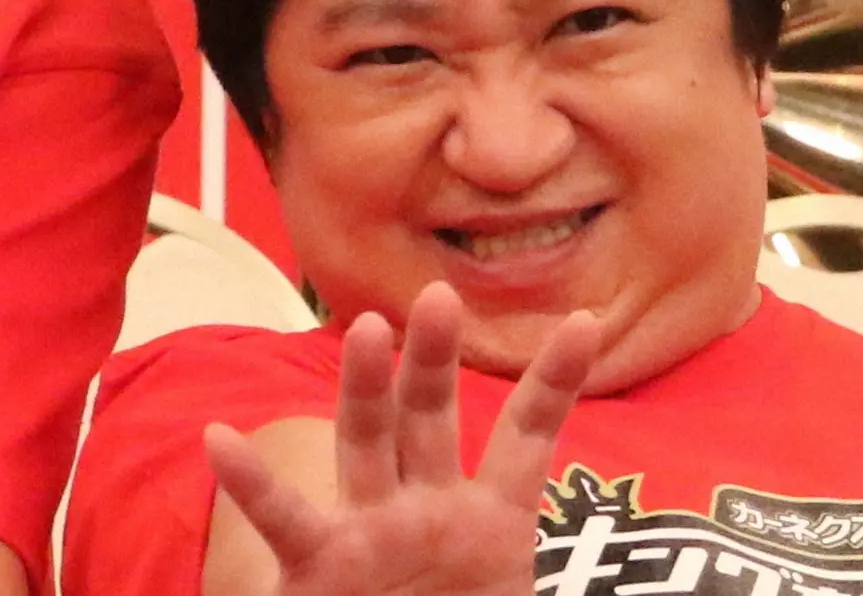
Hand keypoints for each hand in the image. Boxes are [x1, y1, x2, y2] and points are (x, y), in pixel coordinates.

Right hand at [204, 282, 599, 595]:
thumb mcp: (516, 593)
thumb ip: (540, 553)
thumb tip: (639, 527)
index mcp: (491, 517)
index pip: (529, 433)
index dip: (554, 378)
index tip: (588, 320)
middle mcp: (428, 506)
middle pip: (432, 416)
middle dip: (435, 359)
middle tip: (440, 297)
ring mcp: (372, 530)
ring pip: (366, 444)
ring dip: (365, 388)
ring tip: (368, 330)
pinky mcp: (317, 569)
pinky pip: (285, 521)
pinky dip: (252, 485)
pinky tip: (223, 438)